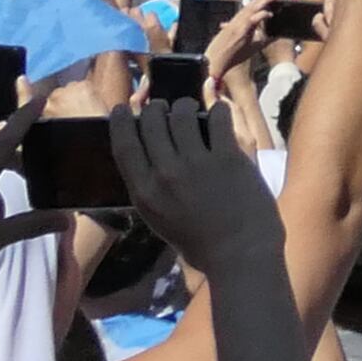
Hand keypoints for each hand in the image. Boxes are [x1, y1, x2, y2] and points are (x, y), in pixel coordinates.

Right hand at [107, 94, 278, 274]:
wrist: (240, 254)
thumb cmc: (201, 244)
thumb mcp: (160, 219)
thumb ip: (152, 189)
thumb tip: (150, 157)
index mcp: (143, 193)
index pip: (123, 144)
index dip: (121, 121)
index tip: (123, 109)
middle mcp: (165, 174)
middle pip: (151, 123)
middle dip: (156, 108)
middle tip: (164, 108)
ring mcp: (196, 164)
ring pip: (181, 115)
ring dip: (185, 106)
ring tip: (191, 108)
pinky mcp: (228, 158)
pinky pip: (217, 119)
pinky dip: (217, 111)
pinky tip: (219, 113)